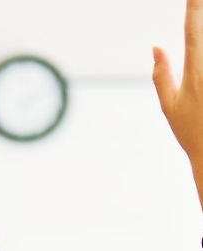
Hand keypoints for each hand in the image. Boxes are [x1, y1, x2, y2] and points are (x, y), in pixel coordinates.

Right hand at [154, 0, 202, 162]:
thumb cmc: (191, 133)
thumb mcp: (169, 106)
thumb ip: (162, 74)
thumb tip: (157, 47)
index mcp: (195, 74)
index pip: (193, 33)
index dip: (194, 10)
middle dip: (202, 15)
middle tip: (198, 0)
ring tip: (199, 58)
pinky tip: (201, 72)